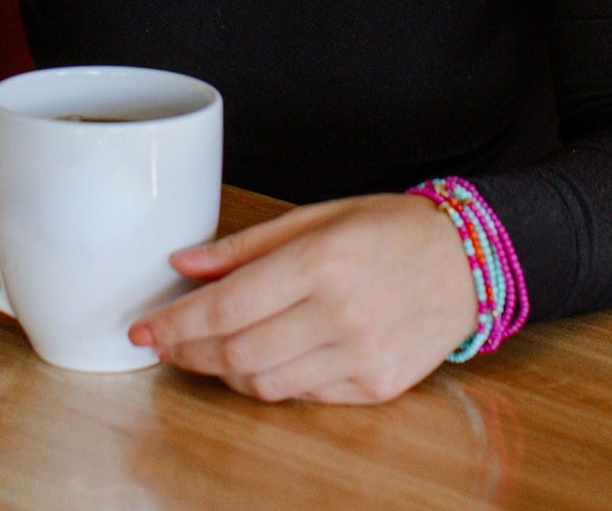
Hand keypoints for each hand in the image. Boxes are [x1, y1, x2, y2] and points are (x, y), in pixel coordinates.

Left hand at [129, 194, 477, 403]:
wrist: (469, 262)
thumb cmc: (390, 228)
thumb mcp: (318, 215)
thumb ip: (247, 244)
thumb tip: (184, 263)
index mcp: (321, 261)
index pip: (227, 306)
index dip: (176, 323)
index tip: (142, 329)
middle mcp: (340, 314)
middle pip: (237, 353)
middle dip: (187, 353)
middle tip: (162, 344)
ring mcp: (360, 357)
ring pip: (265, 384)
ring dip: (224, 371)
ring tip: (208, 350)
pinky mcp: (377, 388)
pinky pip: (304, 396)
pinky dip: (272, 380)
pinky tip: (263, 356)